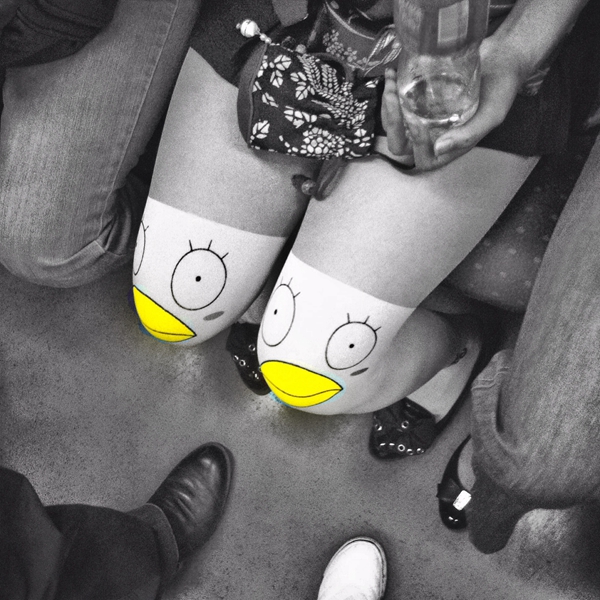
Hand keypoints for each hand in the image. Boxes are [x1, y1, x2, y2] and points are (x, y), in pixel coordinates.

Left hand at [382, 36, 525, 170]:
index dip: (415, 144)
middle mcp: (432, 137)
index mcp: (449, 147)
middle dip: (392, 123)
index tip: (417, 120)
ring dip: (387, 106)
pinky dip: (391, 92)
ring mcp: (423, 119)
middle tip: (392, 95)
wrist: (502, 59)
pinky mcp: (418, 101)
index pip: (423, 159)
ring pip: (394, 125)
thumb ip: (468, 135)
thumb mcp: (491, 115)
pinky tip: (392, 74)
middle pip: (401, 145)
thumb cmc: (501, 90)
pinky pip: (396, 105)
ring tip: (391, 81)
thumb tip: (438, 150)